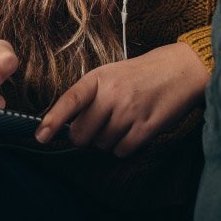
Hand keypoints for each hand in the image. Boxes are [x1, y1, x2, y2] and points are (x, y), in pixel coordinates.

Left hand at [35, 42, 208, 156]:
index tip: (40, 136)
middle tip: (94, 128)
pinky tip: (131, 132)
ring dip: (106, 141)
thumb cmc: (139, 74)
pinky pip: (122, 151)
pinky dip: (122, 148)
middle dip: (83, 137)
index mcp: (98, 79)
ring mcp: (129, 112)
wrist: (180, 69)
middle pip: (81, 133)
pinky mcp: (147, 127)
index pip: (69, 101)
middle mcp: (111, 95)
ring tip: (120, 122)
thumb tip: (67, 124)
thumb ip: (88, 96)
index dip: (52, 121)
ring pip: (101, 144)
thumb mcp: (109, 74)